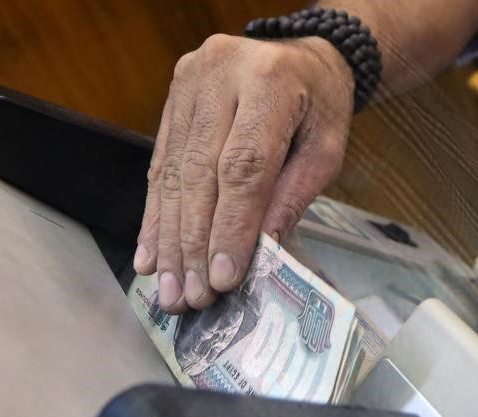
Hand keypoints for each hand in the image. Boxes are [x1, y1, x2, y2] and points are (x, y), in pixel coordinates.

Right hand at [134, 34, 354, 312]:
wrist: (300, 58)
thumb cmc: (320, 106)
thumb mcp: (326, 149)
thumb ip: (293, 195)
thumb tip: (259, 251)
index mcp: (269, 82)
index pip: (243, 166)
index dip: (230, 226)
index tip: (223, 277)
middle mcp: (218, 75)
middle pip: (199, 173)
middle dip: (193, 244)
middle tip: (190, 296)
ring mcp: (187, 84)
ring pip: (172, 173)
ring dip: (169, 239)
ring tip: (168, 288)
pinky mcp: (171, 97)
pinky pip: (159, 164)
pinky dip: (156, 215)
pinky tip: (151, 254)